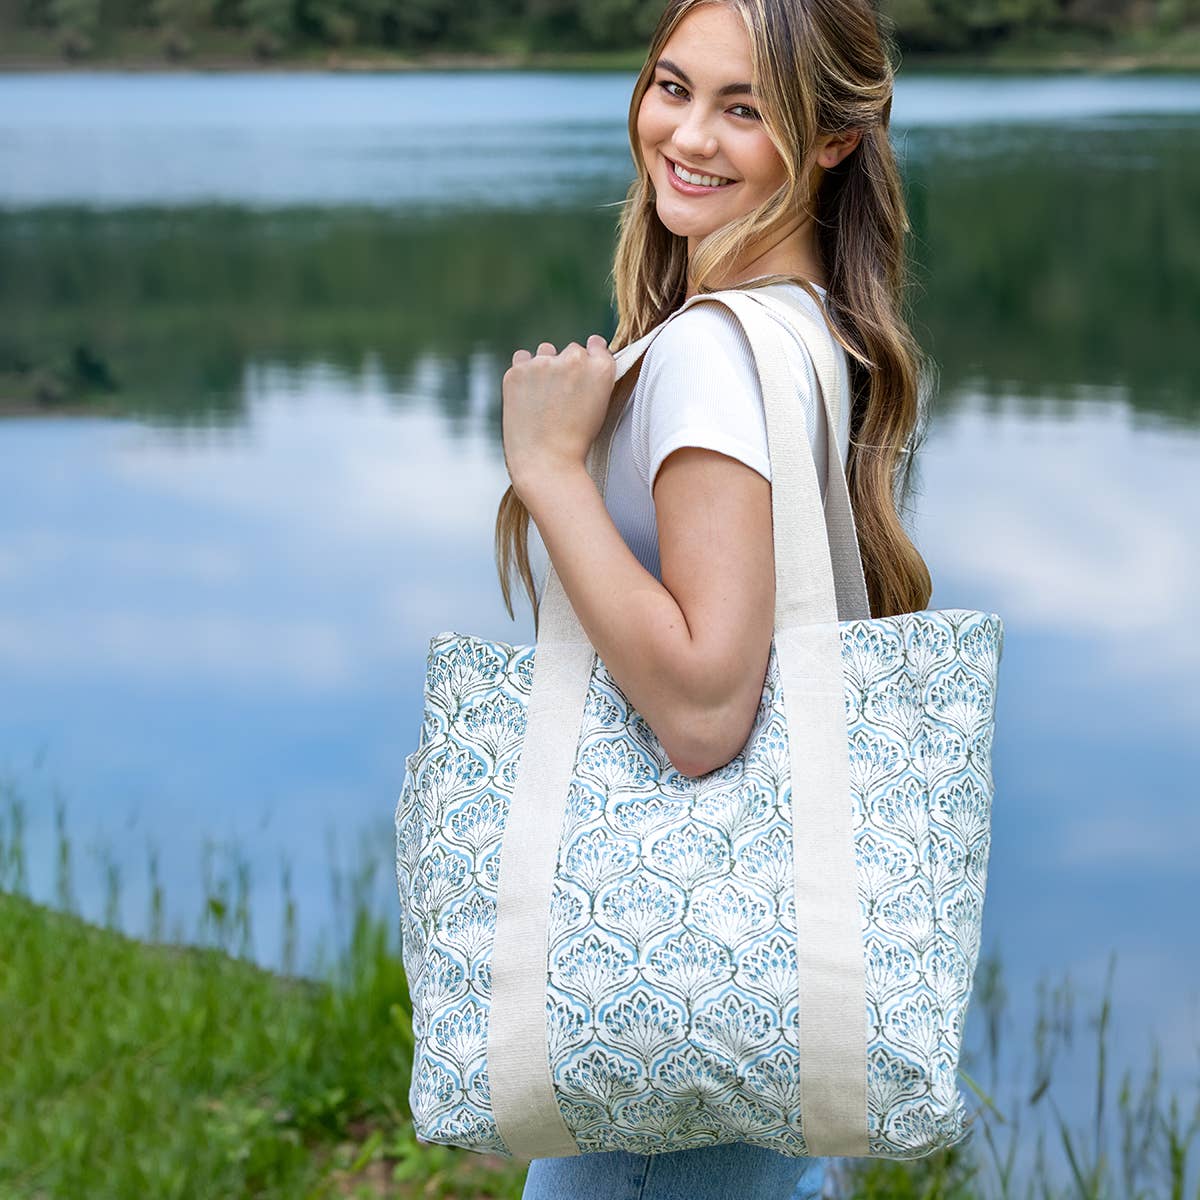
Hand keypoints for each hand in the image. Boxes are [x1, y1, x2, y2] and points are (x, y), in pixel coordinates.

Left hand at [501, 334, 615, 500]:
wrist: (547, 463)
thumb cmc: (576, 441)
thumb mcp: (598, 406)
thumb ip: (592, 376)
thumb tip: (579, 357)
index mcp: (601, 367)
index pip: (596, 344)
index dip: (590, 358)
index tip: (584, 372)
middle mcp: (574, 358)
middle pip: (571, 350)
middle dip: (567, 366)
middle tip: (562, 398)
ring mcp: (543, 362)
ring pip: (545, 351)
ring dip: (545, 366)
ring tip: (544, 398)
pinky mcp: (517, 370)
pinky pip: (521, 359)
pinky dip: (523, 372)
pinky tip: (527, 395)